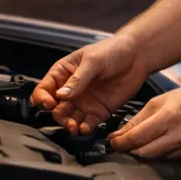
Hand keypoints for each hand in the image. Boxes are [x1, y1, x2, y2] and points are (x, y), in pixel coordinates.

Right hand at [30, 36, 148, 134]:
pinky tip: (85, 129)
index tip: (49, 104)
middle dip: (59, 116)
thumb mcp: (93, 60)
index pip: (44, 89)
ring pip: (70, 119)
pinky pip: (87, 124)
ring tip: (75, 128)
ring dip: (70, 125)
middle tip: (67, 120)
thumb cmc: (112, 50)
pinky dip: (84, 129)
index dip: (42, 98)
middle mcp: (71, 90)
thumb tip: (60, 95)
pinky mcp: (98, 112)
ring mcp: (84, 102)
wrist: (137, 57)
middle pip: (56, 108)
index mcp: (63, 73)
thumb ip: (78, 79)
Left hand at [108, 80, 180, 158]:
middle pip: (145, 154)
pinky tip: (164, 149)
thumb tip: (117, 137)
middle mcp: (180, 135)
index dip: (121, 143)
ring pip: (158, 161)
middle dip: (131, 151)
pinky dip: (164, 158)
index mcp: (169, 117)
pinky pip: (173, 163)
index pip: (137, 138)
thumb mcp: (160, 101)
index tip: (113, 143)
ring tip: (145, 146)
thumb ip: (137, 120)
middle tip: (125, 147)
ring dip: (147, 156)